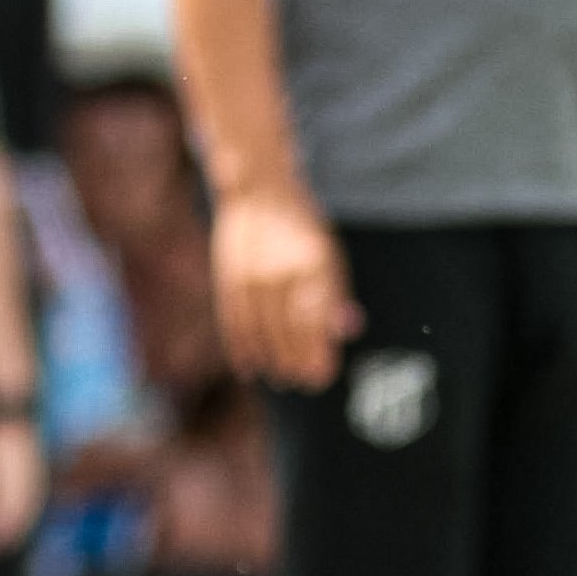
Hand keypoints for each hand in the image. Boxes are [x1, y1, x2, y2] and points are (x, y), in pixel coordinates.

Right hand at [212, 190, 358, 389]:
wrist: (258, 192)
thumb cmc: (303, 228)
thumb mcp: (330, 255)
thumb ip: (335, 295)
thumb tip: (348, 331)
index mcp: (312, 268)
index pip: (314, 321)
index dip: (318, 351)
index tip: (323, 375)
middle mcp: (279, 275)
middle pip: (286, 332)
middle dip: (297, 362)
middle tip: (307, 383)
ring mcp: (249, 279)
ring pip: (259, 332)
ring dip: (271, 360)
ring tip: (283, 379)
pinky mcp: (227, 281)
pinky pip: (233, 322)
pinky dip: (241, 347)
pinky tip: (250, 368)